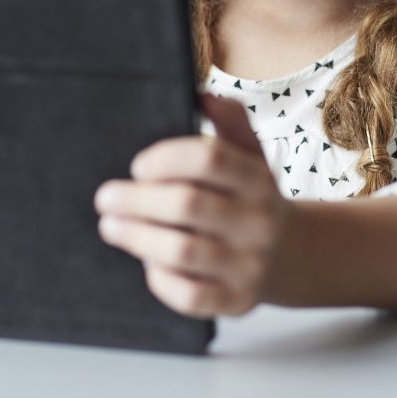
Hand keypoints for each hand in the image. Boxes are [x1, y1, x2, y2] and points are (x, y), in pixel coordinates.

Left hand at [94, 94, 291, 317]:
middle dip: (137, 200)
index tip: (137, 166)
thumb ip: (229, 120)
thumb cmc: (252, 196)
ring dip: (137, 237)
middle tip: (105, 197)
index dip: (166, 159)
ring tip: (110, 226)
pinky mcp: (236, 302)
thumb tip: (199, 95)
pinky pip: (189, 296)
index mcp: (258, 178)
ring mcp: (249, 265)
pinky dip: (160, 278)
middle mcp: (258, 222)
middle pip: (188, 205)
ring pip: (182, 251)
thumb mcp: (251, 155)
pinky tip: (145, 261)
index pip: (210, 159)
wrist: (291, 254)